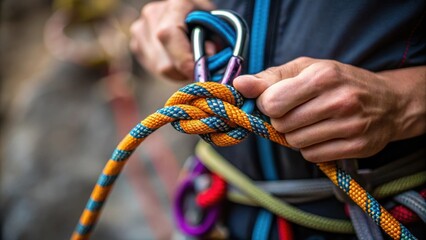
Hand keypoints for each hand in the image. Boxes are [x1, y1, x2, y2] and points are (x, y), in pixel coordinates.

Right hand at [130, 0, 213, 80]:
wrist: (187, 15)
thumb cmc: (204, 20)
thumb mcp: (216, 26)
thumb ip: (214, 40)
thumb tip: (207, 57)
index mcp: (174, 5)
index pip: (170, 35)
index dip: (184, 60)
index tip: (199, 74)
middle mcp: (151, 14)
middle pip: (164, 60)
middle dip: (185, 71)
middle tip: (200, 69)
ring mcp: (140, 30)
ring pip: (159, 68)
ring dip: (179, 72)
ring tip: (189, 62)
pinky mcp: (136, 44)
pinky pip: (153, 68)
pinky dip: (169, 70)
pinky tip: (177, 60)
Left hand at [233, 57, 425, 161]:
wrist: (388, 102)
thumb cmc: (339, 81)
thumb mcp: (306, 69)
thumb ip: (270, 78)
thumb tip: (239, 85)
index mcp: (322, 76)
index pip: (272, 103)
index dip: (267, 105)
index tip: (276, 101)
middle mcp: (339, 100)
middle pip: (282, 125)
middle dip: (281, 121)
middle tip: (296, 112)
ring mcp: (351, 126)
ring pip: (295, 143)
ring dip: (295, 135)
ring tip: (311, 122)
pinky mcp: (357, 147)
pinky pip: (312, 156)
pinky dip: (310, 148)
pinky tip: (322, 134)